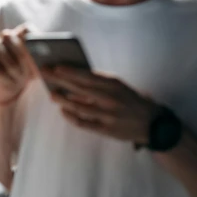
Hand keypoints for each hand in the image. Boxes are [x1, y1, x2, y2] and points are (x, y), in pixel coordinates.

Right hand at [0, 25, 35, 103]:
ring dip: (13, 67)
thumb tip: (42, 62)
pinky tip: (11, 81)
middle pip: (9, 37)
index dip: (31, 40)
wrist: (11, 84)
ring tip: (21, 78)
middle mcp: (6, 35)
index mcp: (21, 33)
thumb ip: (39, 59)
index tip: (38, 53)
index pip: (26, 29)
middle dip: (20, 55)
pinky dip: (5, 76)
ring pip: (0, 50)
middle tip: (29, 70)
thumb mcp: (36, 65)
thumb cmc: (27, 71)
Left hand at [41, 67, 158, 143]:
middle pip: (80, 89)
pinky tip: (63, 110)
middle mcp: (110, 100)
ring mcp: (108, 116)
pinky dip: (71, 117)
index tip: (56, 66)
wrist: (151, 123)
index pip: (88, 76)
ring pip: (79, 107)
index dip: (70, 71)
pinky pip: (83, 123)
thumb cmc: (129, 98)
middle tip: (45, 74)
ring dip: (63, 100)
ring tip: (52, 94)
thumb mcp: (118, 85)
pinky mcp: (106, 130)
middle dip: (60, 81)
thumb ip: (98, 80)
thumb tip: (71, 74)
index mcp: (113, 85)